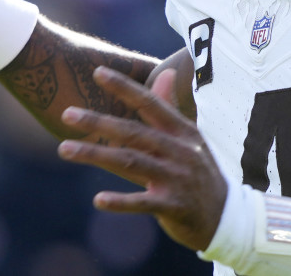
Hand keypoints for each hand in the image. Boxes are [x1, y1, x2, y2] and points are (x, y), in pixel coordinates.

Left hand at [58, 66, 226, 251]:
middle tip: (67, 114)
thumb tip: (163, 73)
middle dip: (99, 121)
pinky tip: (98, 199)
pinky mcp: (174, 207)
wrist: (226, 217)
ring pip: (131, 162)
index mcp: (182, 132)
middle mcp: (180, 151)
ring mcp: (178, 179)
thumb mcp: (189, 139)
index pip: (150, 104)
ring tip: (64, 149)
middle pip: (134, 132)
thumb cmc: (198, 173)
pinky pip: (143, 203)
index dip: (124, 87)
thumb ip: (170, 109)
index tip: (97, 72)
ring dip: (96, 155)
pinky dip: (121, 202)